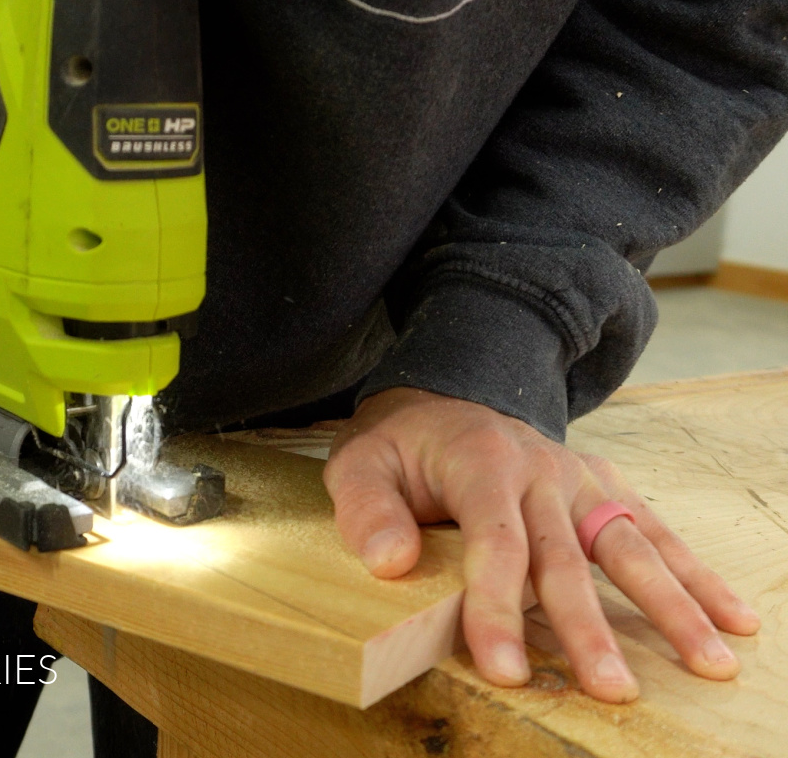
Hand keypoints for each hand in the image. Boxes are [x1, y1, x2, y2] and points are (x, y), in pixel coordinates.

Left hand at [323, 387, 760, 702]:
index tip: (507, 670)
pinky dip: (693, 573)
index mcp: (481, 463)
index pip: (495, 545)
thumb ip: (367, 509)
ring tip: (709, 662)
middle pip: (566, 558)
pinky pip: (651, 530)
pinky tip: (730, 616)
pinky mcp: (602, 488)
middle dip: (587, 628)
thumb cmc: (400, 447)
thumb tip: (391, 564)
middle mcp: (540, 470)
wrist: (443, 400)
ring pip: (628, 545)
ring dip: (669, 605)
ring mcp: (579, 480)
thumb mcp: (358, 463)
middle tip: (610, 690)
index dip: (498, 609)